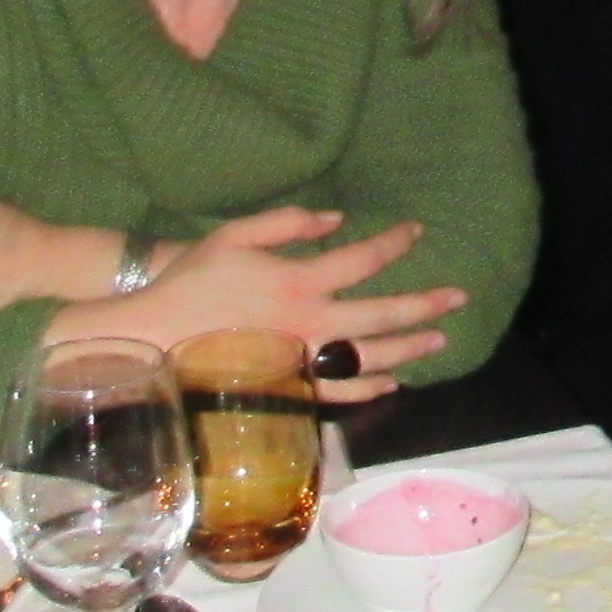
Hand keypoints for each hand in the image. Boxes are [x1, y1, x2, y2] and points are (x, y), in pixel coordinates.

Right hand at [73, 206, 462, 403]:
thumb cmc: (191, 281)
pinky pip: (340, 392)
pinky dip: (370, 387)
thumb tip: (335, 219)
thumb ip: (286, 223)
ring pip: (371, 357)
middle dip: (425, 303)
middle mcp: (310, 322)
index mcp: (298, 280)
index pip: (364, 259)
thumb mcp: (233, 235)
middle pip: (383, 314)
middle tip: (458, 297)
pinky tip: (393, 381)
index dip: (395, 243)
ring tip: (438, 339)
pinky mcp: (291, 389)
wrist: (154, 335)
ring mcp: (303, 360)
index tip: (417, 233)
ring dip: (410, 347)